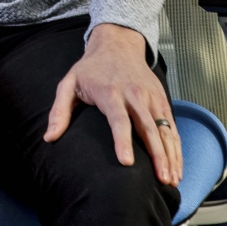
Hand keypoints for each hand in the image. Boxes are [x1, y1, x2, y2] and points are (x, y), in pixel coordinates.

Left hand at [44, 23, 180, 186]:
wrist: (117, 44)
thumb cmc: (91, 68)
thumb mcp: (69, 83)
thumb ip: (59, 111)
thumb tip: (49, 138)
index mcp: (110, 92)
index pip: (119, 119)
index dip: (123, 141)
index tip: (127, 163)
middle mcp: (134, 95)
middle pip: (148, 128)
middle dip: (157, 155)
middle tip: (161, 181)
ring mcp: (151, 97)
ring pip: (164, 129)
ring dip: (170, 155)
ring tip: (172, 180)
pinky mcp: (162, 99)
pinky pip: (172, 126)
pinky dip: (176, 147)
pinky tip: (177, 167)